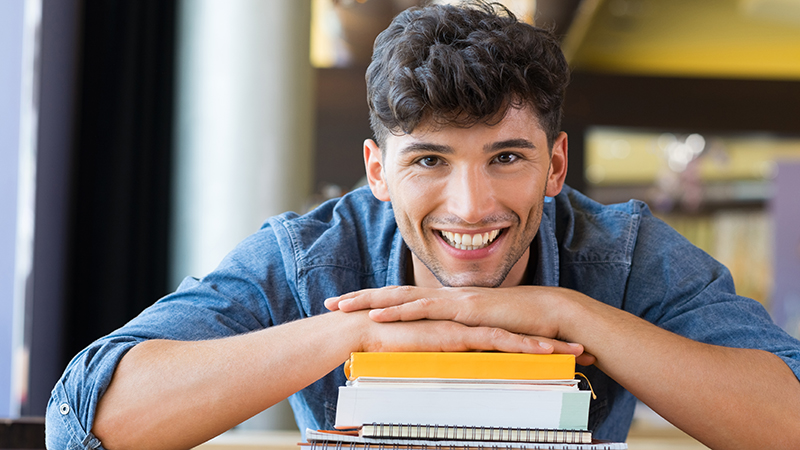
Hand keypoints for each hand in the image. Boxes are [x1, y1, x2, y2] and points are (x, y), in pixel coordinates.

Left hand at [327, 286, 596, 364]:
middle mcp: (445, 298)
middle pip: (394, 295)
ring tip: (342, 306)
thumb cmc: (522, 327)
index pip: (405, 302)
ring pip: (402, 298)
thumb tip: (449, 351)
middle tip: (331, 302)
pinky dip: (398, 311)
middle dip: (360, 298)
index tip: (350, 307)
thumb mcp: (485, 336)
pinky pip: (425, 310)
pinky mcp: (463, 310)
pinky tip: (376, 315)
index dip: (376, 303)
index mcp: (447, 304)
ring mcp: (452, 301)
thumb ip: (466, 339)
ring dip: (369, 301)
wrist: (552, 316)